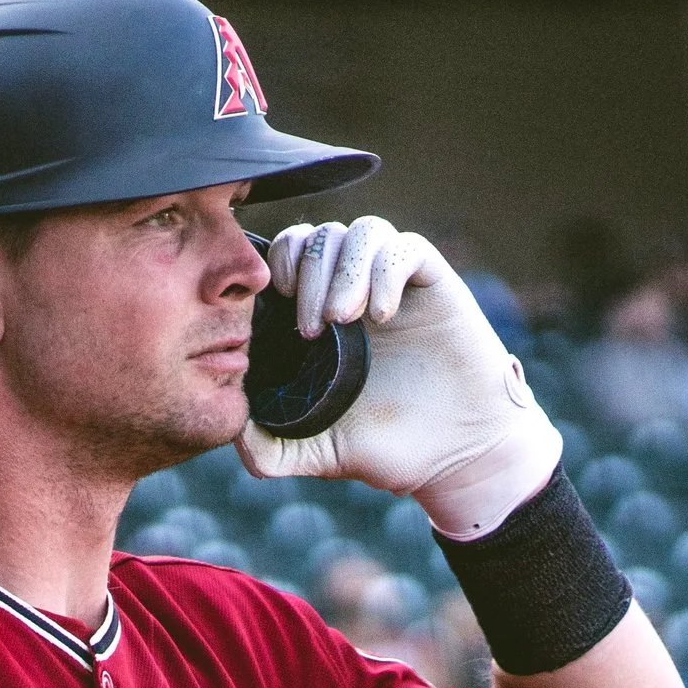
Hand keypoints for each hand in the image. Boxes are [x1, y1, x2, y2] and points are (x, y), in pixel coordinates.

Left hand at [237, 217, 563, 539]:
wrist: (458, 456)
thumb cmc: (390, 449)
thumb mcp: (318, 451)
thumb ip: (271, 449)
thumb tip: (230, 433)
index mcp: (323, 316)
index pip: (290, 258)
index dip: (276, 268)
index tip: (274, 310)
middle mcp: (359, 291)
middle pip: (319, 236)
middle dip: (307, 273)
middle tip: (311, 328)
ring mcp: (397, 285)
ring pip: (360, 231)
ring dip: (343, 270)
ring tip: (344, 320)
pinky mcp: (435, 284)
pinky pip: (405, 246)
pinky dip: (386, 271)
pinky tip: (382, 316)